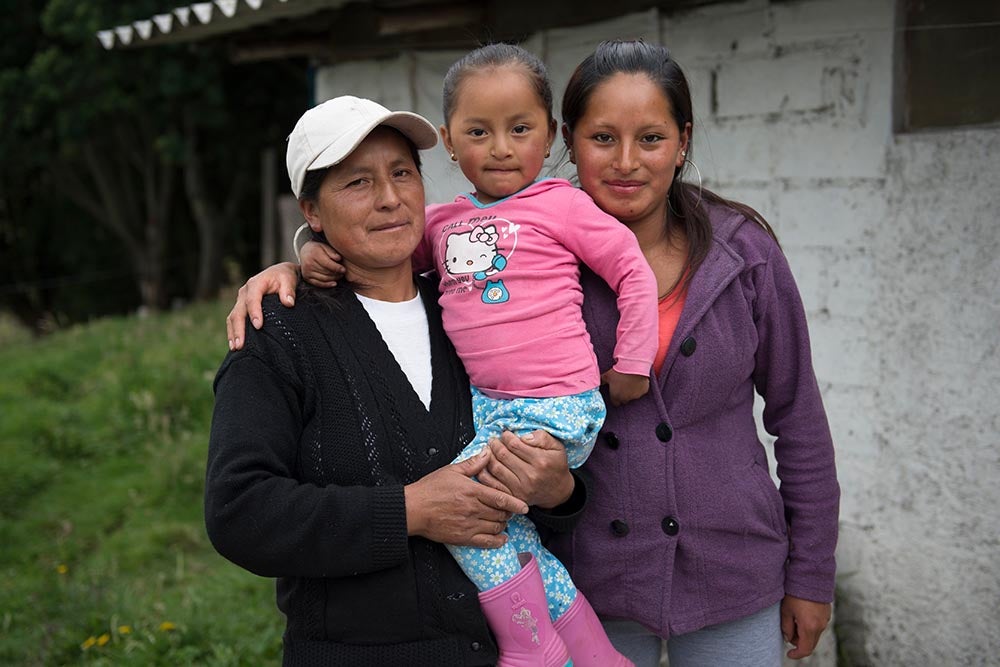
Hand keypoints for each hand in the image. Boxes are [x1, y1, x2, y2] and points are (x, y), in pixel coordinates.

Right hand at [227, 262, 300, 349]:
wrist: (280, 273)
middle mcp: (245, 292)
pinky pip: (234, 320)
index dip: (254, 313)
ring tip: (235, 348)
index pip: (252, 299)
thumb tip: (289, 303)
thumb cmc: (285, 277)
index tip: (259, 326)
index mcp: (256, 284)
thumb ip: (288, 290)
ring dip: (233, 333)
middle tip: (241, 345)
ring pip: (233, 317)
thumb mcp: (289, 279)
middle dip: (239, 329)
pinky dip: (233, 332)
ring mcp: (241, 300)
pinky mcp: (241, 307)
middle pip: (238, 312)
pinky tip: (235, 345)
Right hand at [300, 240, 344, 287]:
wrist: (305, 251)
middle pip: (326, 272)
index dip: (337, 268)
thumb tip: (339, 258)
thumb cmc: (317, 249)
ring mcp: (307, 271)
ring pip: (324, 278)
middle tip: (343, 273)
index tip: (344, 269)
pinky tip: (334, 283)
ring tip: (339, 276)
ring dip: (334, 278)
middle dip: (336, 273)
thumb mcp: (324, 246)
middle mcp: (309, 264)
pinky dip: (327, 285)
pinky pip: (318, 283)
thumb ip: (332, 252)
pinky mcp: (306, 277)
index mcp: (314, 254)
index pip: (327, 264)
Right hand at [404, 451, 527, 548]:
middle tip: (509, 510)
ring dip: (503, 525)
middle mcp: (473, 510)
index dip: (515, 503)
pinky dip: (497, 541)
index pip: (500, 498)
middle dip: (509, 513)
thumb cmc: (430, 489)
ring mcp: (468, 525)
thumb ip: (473, 464)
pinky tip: (502, 538)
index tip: (525, 506)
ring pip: (495, 528)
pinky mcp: (462, 538)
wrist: (413, 509)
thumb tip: (487, 453)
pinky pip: (485, 542)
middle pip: (500, 514)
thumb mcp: (452, 471)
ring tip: (503, 520)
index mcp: (472, 492)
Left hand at [481, 431, 573, 508]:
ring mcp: (520, 488)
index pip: (514, 445)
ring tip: (489, 450)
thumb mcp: (557, 447)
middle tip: (493, 440)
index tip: (505, 434)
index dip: (506, 436)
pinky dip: (485, 473)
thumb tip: (524, 437)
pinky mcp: (513, 497)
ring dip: (488, 456)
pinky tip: (485, 464)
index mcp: (540, 461)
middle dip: (495, 444)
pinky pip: (493, 483)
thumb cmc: (556, 465)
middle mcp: (530, 476)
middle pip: (503, 455)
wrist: (558, 491)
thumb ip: (542, 437)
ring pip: (496, 468)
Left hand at [601, 369, 649, 405]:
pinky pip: (641, 391)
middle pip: (624, 400)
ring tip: (630, 382)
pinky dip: (639, 387)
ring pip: (633, 396)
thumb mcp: (606, 376)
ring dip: (631, 392)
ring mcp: (636, 396)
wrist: (632, 366)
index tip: (615, 391)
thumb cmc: (617, 371)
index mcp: (616, 397)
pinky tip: (637, 380)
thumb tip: (593, 384)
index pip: (615, 403)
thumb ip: (601, 382)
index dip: (614, 397)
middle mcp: (626, 399)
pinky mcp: (643, 391)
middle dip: (623, 395)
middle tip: (622, 386)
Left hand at [780, 595, 830, 658]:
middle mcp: (820, 626)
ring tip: (793, 619)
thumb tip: (788, 638)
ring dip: (804, 633)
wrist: (811, 576)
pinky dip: (810, 626)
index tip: (789, 654)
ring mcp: (825, 619)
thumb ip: (786, 627)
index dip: (796, 654)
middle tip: (788, 631)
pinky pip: (818, 626)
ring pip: (814, 635)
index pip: (805, 649)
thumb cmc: (795, 593)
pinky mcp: (827, 613)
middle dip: (798, 642)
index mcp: (809, 627)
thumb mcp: (786, 610)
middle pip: (810, 643)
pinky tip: (801, 614)